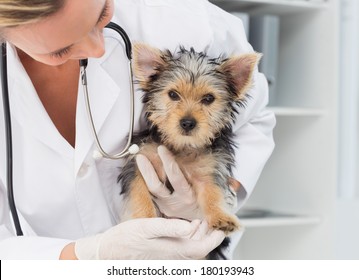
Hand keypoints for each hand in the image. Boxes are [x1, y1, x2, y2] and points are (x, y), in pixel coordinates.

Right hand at [74, 218, 224, 259]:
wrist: (109, 250)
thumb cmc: (126, 238)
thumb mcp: (147, 227)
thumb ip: (170, 227)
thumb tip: (191, 226)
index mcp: (174, 251)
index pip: (204, 247)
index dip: (215, 237)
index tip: (220, 224)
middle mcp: (175, 257)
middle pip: (200, 248)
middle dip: (209, 235)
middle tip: (211, 219)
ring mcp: (170, 257)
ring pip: (193, 249)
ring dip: (200, 236)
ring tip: (201, 221)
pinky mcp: (164, 255)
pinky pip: (183, 249)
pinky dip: (189, 238)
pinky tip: (186, 227)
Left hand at [136, 146, 201, 219]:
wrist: (202, 220)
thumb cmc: (206, 199)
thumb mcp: (204, 187)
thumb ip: (194, 174)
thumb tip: (181, 156)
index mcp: (187, 196)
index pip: (175, 177)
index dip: (168, 162)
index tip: (161, 149)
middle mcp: (174, 204)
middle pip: (156, 187)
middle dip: (148, 170)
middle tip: (140, 156)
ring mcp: (165, 208)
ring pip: (151, 191)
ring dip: (144, 175)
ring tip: (140, 160)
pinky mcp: (161, 209)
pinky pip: (152, 194)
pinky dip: (147, 181)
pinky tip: (143, 171)